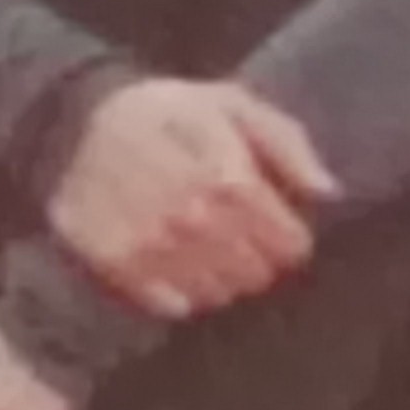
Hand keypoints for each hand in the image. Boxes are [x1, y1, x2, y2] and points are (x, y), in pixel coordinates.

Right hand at [46, 76, 334, 319]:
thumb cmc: (170, 110)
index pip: (287, 243)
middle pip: (255, 274)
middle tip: (239, 231)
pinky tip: (174, 256)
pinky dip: (182, 289)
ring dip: (221, 274)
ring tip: (206, 241)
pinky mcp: (119, 266)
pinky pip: (175, 304)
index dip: (290, 237)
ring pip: (219, 293)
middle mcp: (191, 217)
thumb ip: (287, 144)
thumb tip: (327, 190)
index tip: (280, 225)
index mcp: (226, 175)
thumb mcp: (233, 105)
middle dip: (257, 256)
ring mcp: (152, 246)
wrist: (81, 118)